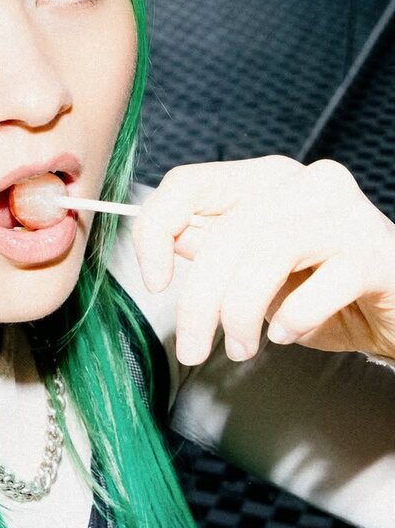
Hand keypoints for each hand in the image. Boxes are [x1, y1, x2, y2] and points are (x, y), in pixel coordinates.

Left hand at [131, 156, 394, 365]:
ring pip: (264, 253)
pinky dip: (295, 317)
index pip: (189, 183)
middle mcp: (304, 183)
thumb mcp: (255, 272)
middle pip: (224, 231)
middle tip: (193, 347)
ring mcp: (343, 213)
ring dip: (240, 312)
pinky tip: (291, 332)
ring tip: (240, 347)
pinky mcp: (375, 252)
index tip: (154, 281)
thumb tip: (169, 241)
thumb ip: (214, 249)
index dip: (156, 230)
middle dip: (199, 300)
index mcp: (263, 179)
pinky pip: (318, 286)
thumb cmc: (324, 291)